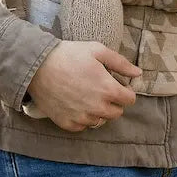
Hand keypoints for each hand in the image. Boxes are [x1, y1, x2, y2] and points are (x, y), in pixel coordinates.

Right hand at [25, 41, 140, 132]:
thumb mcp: (97, 50)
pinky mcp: (68, 124)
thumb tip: (138, 73)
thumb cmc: (69, 55)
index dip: (125, 91)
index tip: (117, 84)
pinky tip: (77, 104)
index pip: (129, 100)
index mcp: (108, 90)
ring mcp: (83, 118)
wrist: (38, 66)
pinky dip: (83, 117)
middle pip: (116, 113)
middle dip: (113, 102)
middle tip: (101, 89)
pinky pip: (84, 126)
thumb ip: (120, 63)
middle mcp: (98, 108)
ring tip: (88, 96)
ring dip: (99, 111)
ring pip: (101, 121)